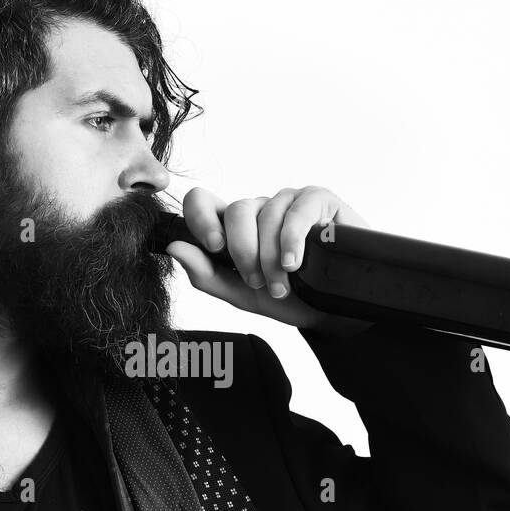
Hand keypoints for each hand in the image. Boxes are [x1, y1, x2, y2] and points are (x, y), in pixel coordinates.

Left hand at [166, 185, 374, 334]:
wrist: (335, 310)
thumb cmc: (289, 298)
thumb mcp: (242, 294)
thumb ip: (206, 274)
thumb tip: (174, 247)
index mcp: (234, 227)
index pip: (202, 201)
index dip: (201, 217)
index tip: (213, 247)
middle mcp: (259, 209)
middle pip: (237, 210)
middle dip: (244, 252)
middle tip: (258, 282)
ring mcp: (289, 201)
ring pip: (266, 214)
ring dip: (271, 257)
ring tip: (283, 284)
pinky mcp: (318, 200)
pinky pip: (297, 212)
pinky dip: (291, 241)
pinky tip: (294, 262)